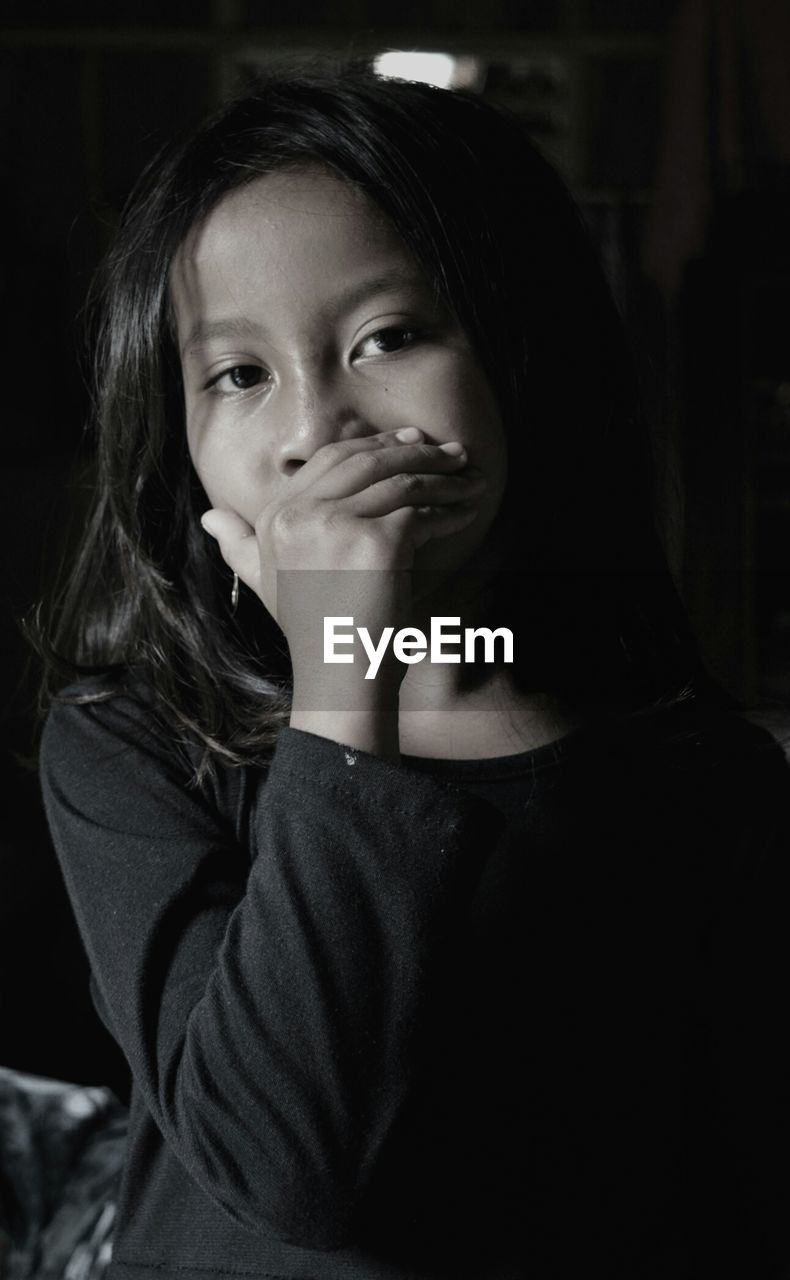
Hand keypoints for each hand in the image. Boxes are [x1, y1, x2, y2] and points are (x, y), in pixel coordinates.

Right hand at [201, 427, 486, 751]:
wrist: (338, 676)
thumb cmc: (313, 632)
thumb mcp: (266, 582)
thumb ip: (240, 545)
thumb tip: (210, 517)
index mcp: (275, 516)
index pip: (331, 459)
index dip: (374, 444)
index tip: (410, 442)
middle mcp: (298, 514)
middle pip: (367, 461)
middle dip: (416, 452)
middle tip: (452, 453)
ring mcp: (335, 525)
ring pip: (400, 482)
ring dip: (443, 478)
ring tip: (471, 479)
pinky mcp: (375, 543)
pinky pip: (419, 513)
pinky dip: (448, 511)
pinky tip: (465, 514)